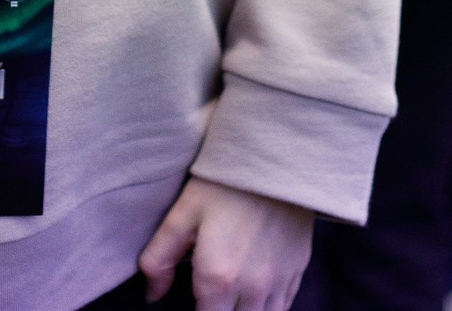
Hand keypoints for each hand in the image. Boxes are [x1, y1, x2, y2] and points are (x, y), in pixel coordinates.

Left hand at [136, 179, 312, 310]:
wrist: (275, 155)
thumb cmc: (223, 182)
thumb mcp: (181, 214)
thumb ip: (159, 259)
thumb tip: (152, 294)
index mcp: (218, 278)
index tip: (193, 301)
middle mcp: (253, 288)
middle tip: (209, 298)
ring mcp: (280, 280)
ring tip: (230, 298)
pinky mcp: (298, 267)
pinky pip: (283, 305)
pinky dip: (267, 306)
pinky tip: (255, 292)